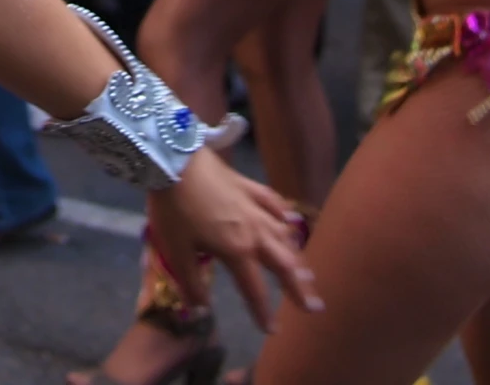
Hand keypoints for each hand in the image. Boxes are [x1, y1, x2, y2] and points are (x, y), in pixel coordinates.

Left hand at [147, 153, 319, 330]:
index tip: (272, 331)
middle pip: (282, 264)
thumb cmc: (174, 207)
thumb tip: (201, 309)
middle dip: (298, 288)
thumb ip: (191, 283)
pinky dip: (284, 216)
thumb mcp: (176, 251)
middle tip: (315, 307)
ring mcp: (253, 206)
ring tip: (309, 274)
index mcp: (236, 250)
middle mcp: (253, 231)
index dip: (263, 313)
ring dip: (297, 257)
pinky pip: (273, 203)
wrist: (174, 158)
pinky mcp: (247, 185)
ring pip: (283, 236)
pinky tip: (291, 222)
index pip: (255, 290)